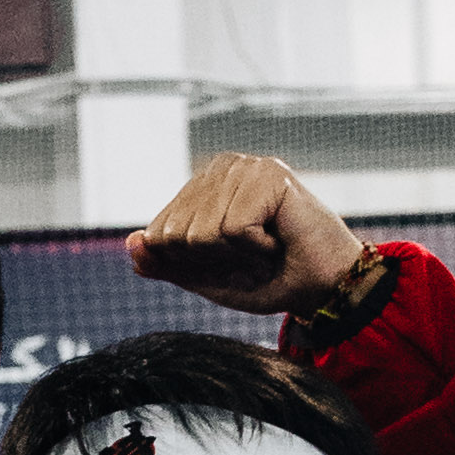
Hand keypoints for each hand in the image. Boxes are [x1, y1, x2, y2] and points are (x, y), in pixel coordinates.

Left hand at [126, 154, 366, 316]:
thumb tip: (131, 243)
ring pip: (200, 233)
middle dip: (210, 260)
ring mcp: (246, 167)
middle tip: (250, 255)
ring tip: (266, 246)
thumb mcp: (206, 277)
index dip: (190, 262)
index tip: (229, 259)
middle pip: (173, 234)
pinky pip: (231, 230)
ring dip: (235, 255)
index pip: (158, 233)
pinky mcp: (269, 175)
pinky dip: (256, 248)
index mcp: (202, 186)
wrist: (323, 287)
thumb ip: (166, 263)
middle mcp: (221, 168)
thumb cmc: (268, 278)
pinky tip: (278, 238)